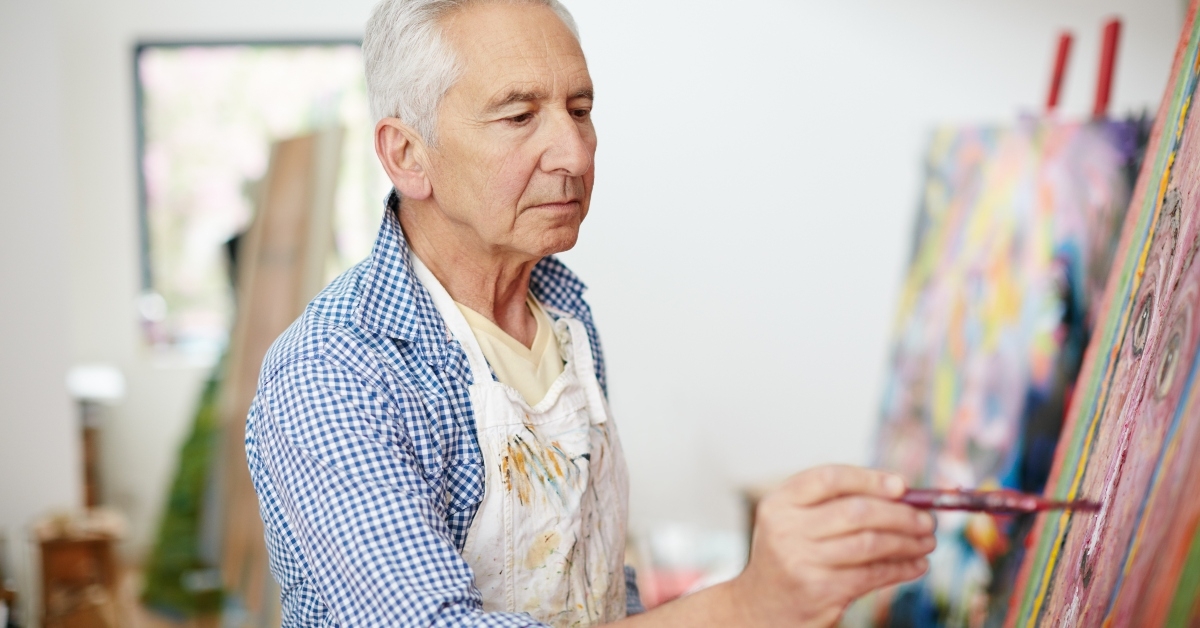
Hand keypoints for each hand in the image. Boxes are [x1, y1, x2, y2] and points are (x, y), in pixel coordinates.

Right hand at [729, 465, 935, 626]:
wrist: (761, 609)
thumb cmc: (789, 557)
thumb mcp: (794, 522)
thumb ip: (834, 503)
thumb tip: (901, 492)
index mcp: (779, 503)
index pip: (828, 478)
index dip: (869, 479)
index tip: (902, 487)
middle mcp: (786, 529)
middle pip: (856, 511)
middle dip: (900, 515)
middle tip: (926, 520)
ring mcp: (802, 561)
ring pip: (870, 544)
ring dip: (907, 542)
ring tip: (926, 541)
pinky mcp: (820, 591)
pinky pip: (872, 574)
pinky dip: (901, 568)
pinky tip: (916, 565)